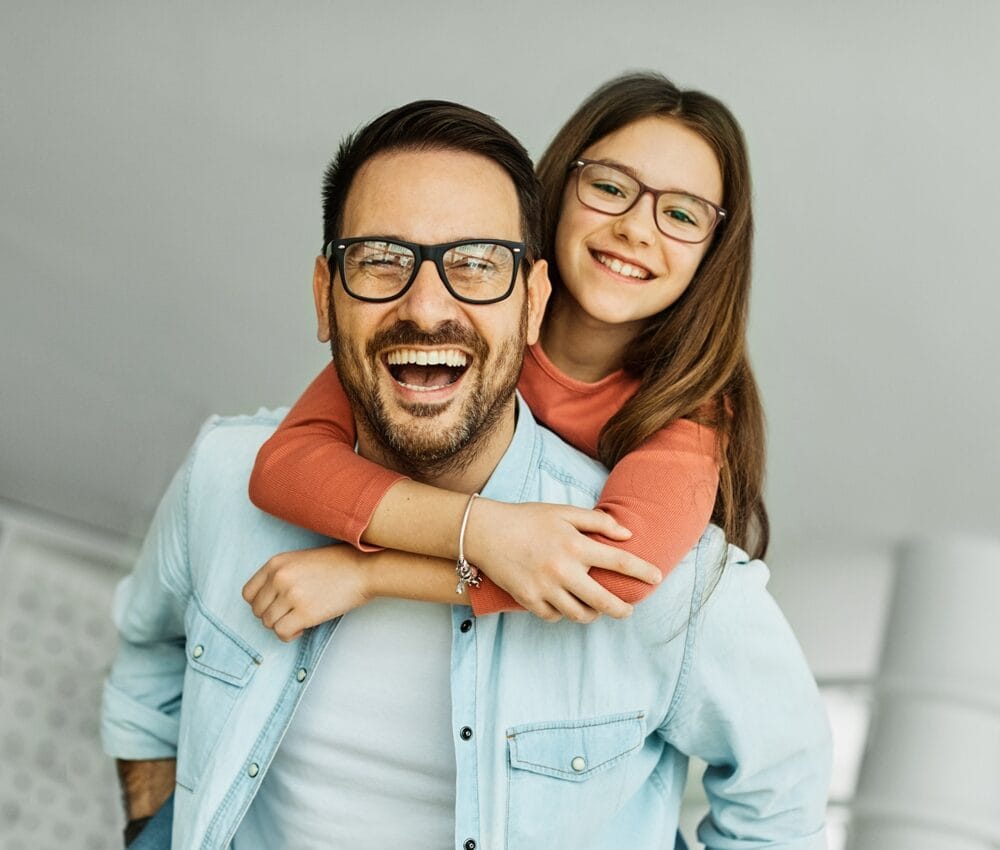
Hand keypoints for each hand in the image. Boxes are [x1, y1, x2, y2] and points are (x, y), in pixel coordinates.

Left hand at [242, 545, 372, 640]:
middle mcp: (280, 578)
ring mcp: (292, 595)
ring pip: (268, 623)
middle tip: (290, 614)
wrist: (363, 569)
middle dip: (272, 616)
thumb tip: (268, 600)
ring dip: (282, 625)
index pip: (248, 593)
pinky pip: (281, 633)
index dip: (260, 604)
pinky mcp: (305, 613)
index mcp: (276, 563)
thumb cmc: (337, 564)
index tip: (274, 606)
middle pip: (257, 610)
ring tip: (299, 620)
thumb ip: (281, 575)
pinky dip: (289, 635)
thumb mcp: (301, 560)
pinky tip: (302, 628)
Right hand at [465, 500, 661, 622]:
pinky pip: (554, 617)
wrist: (486, 532)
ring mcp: (545, 588)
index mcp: (575, 546)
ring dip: (593, 614)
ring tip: (596, 608)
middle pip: (605, 600)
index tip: (657, 578)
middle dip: (622, 609)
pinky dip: (562, 613)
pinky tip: (564, 604)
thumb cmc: (527, 518)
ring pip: (580, 614)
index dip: (643, 571)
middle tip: (628, 610)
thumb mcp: (563, 512)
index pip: (619, 562)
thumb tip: (627, 534)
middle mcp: (563, 570)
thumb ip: (597, 521)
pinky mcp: (528, 600)